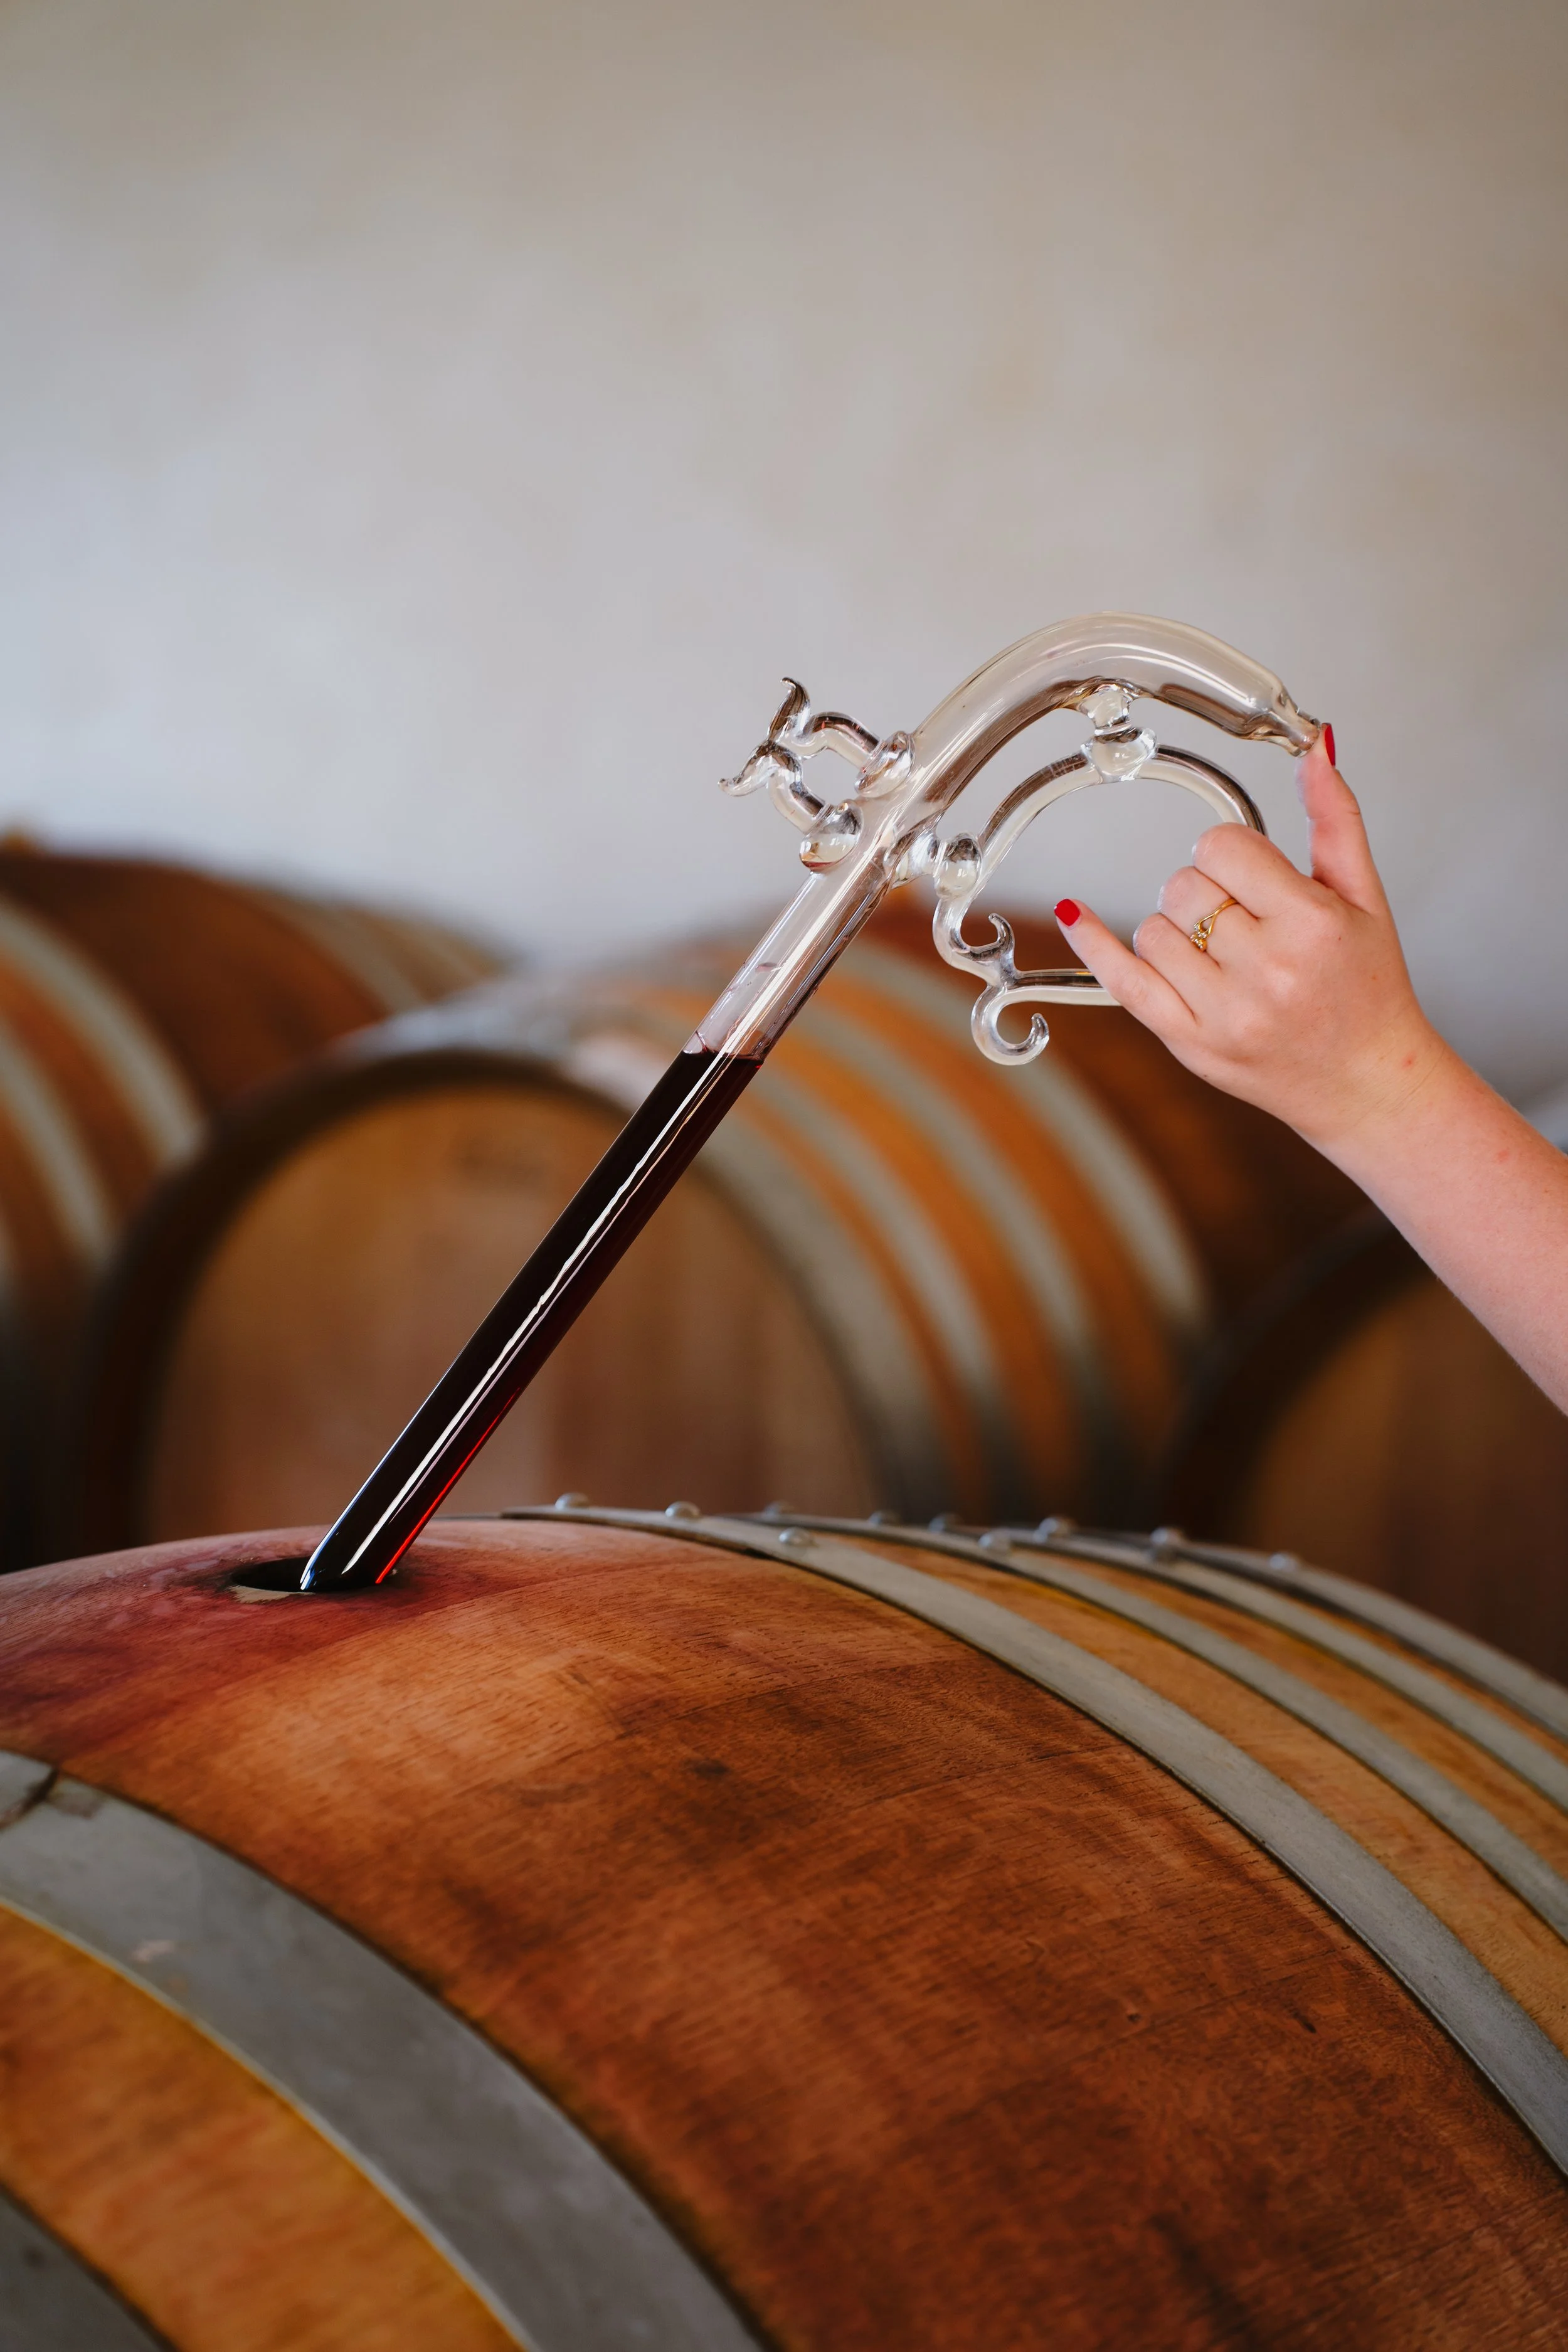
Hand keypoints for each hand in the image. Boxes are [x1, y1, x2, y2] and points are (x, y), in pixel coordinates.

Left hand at [1056, 733, 1451, 1158]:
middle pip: (1184, 886)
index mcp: (1312, 924)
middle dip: (1207, 892)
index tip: (1251, 876)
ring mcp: (1225, 1012)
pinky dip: (1095, 946)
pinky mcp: (1193, 1045)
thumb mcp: (1366, 898)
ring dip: (1177, 930)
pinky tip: (1072, 913)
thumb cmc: (1367, 988)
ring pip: (1154, 930)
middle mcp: (1268, 969)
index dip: (1231, 854)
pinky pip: (1125, 984)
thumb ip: (1336, 820)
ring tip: (1223, 954)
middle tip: (1244, 920)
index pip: (1224, 848)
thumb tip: (1316, 750)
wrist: (1367, 1082)